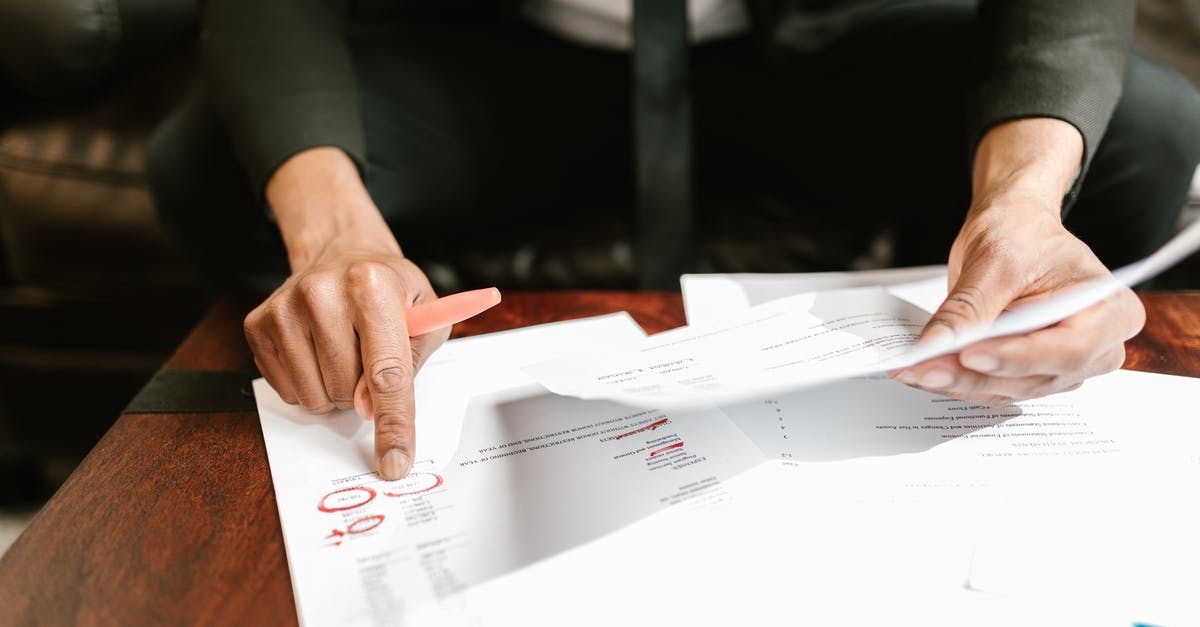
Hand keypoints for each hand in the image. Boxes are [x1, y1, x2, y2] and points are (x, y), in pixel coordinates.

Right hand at [244, 147, 449, 478]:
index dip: (393, 423)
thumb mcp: (426, 315)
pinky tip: (318, 350)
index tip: (394, 462)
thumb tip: (368, 407)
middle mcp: (323, 292)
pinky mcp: (258, 325)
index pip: (386, 371)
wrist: (342, 253)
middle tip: (368, 354)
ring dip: (337, 390)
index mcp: (373, 285)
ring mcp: (284, 307)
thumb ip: (410, 364)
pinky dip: (310, 383)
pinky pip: (289, 391)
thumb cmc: (390, 290)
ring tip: (345, 350)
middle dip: (363, 391)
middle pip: (348, 391)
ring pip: (316, 397)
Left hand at [889, 119, 1143, 404]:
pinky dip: (957, 381)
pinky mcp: (1029, 373)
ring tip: (913, 369)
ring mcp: (1062, 366)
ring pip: (1009, 389)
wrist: (1014, 230)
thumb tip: (936, 345)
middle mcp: (1097, 348)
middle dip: (975, 375)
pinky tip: (923, 371)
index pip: (1068, 348)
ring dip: (958, 383)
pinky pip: (994, 387)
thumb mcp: (995, 261)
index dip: (1017, 357)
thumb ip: (970, 307)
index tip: (969, 355)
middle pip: (1035, 377)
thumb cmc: (1021, 234)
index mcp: (1110, 312)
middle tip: (924, 368)